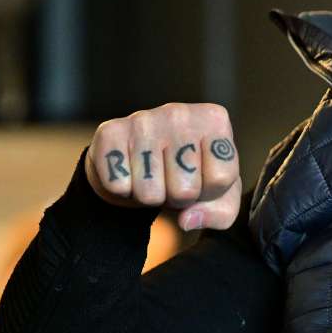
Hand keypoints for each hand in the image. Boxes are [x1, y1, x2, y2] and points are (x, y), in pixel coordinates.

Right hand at [85, 103, 240, 230]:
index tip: (201, 179)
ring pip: (150, 193)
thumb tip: (187, 220)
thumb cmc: (189, 175)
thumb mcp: (218, 195)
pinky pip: (118, 186)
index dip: (209, 193)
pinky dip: (123, 190)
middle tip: (172, 181)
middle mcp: (180, 113)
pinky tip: (130, 172)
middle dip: (179, 198)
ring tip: (153, 176)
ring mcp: (143, 119)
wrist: (139, 160)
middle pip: (186, 190)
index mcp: (214, 120)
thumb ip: (220, 214)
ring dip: (151, 197)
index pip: (220, 178)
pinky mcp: (110, 131)